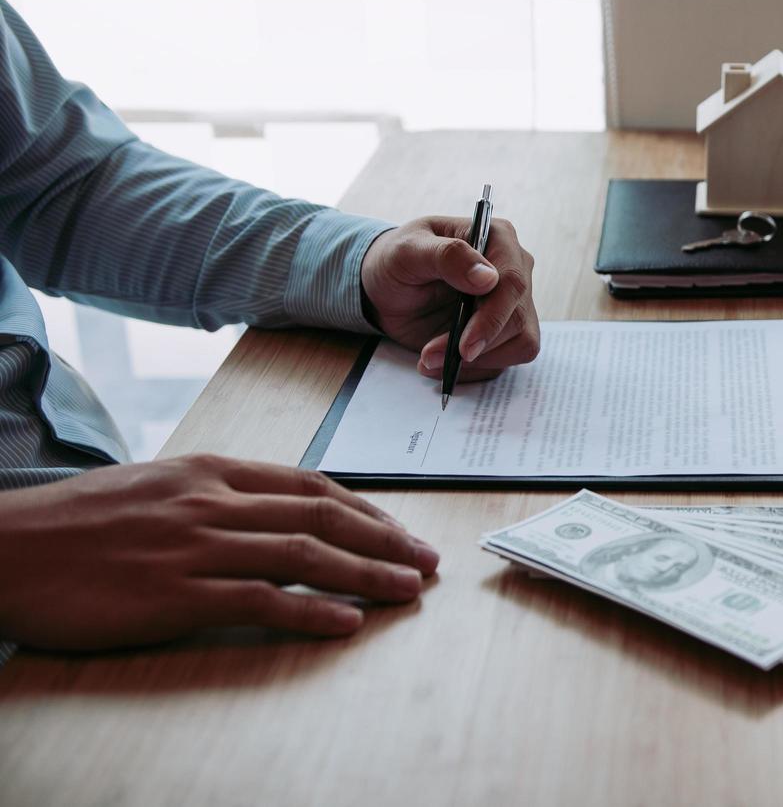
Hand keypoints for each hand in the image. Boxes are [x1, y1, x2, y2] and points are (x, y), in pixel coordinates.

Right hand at [0, 456, 438, 650]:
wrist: (4, 548)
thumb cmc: (78, 523)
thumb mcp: (157, 487)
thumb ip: (216, 496)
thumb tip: (273, 512)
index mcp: (212, 472)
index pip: (312, 487)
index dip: (368, 512)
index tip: (402, 533)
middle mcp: (213, 502)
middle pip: (322, 519)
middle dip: (385, 541)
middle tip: (428, 563)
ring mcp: (195, 547)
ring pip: (303, 556)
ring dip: (367, 574)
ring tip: (409, 591)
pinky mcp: (174, 594)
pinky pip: (259, 600)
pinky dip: (310, 610)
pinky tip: (347, 621)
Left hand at [361, 215, 539, 382]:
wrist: (387, 287)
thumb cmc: (398, 259)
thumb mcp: (408, 250)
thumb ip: (447, 256)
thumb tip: (488, 278)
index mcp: (499, 239)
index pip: (512, 283)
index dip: (493, 318)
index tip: (466, 346)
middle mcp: (515, 270)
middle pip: (517, 319)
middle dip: (477, 346)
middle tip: (430, 357)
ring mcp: (513, 303)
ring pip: (520, 344)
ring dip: (477, 362)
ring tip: (430, 360)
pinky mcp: (503, 332)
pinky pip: (504, 360)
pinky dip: (474, 370)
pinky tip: (441, 364)